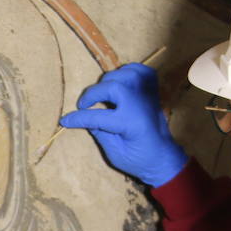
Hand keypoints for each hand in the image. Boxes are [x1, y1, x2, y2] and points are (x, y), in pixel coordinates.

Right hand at [58, 63, 186, 186]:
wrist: (164, 158)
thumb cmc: (139, 161)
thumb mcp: (115, 153)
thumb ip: (99, 132)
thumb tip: (83, 118)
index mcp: (131, 123)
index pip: (97, 116)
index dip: (78, 118)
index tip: (65, 120)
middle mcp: (140, 104)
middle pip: (111, 86)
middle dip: (93, 94)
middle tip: (84, 105)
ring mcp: (148, 94)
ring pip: (124, 73)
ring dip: (108, 81)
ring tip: (102, 95)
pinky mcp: (153, 90)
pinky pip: (139, 70)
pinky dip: (126, 72)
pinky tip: (119, 84)